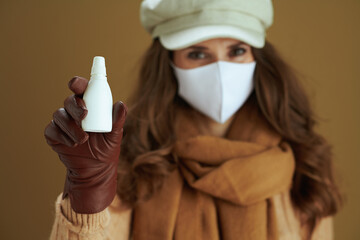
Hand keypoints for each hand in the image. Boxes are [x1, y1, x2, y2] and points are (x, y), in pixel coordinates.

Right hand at [44, 76, 126, 213]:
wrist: (96, 170)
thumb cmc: (107, 148)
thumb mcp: (115, 135)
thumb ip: (118, 120)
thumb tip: (121, 104)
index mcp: (91, 106)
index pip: (82, 89)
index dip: (77, 83)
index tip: (76, 85)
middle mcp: (75, 112)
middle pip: (69, 101)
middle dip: (75, 106)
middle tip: (84, 115)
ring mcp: (63, 123)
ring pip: (59, 115)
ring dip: (71, 126)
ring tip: (83, 139)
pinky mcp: (54, 135)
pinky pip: (52, 130)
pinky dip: (62, 136)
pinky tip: (72, 144)